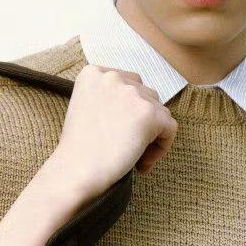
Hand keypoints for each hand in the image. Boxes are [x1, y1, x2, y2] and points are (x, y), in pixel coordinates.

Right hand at [46, 63, 177, 203]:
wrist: (75, 172)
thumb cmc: (78, 151)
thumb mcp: (86, 109)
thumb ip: (111, 100)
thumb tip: (138, 108)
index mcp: (94, 73)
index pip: (129, 85)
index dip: (130, 112)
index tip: (119, 134)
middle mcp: (113, 77)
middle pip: (146, 96)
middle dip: (142, 123)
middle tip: (128, 149)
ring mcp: (132, 93)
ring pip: (161, 112)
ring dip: (152, 136)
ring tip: (135, 158)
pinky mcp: (149, 113)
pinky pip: (170, 128)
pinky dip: (162, 148)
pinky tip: (142, 164)